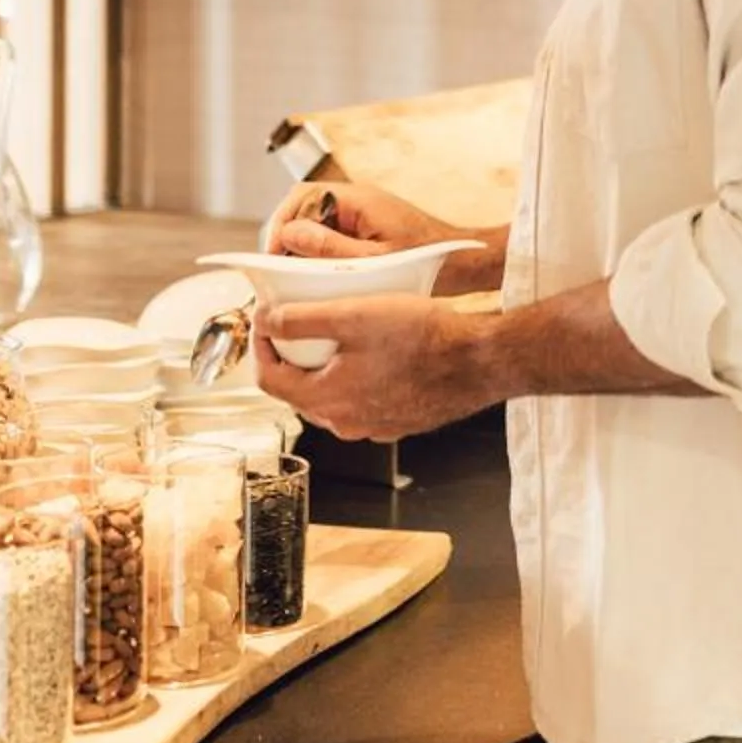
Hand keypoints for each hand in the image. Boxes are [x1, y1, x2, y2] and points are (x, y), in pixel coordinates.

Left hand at [256, 294, 499, 440]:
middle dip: (291, 358)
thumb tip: (266, 321)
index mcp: (327, 398)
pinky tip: (376, 357)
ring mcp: (374, 427)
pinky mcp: (400, 423)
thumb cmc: (425, 337)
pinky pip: (364, 403)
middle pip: (299, 391)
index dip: (260, 345)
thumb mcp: (354, 315)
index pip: (269, 378)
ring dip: (325, 371)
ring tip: (338, 338)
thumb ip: (301, 320)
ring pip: (332, 399)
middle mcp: (347, 423)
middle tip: (297, 326)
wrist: (481, 361)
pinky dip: (358, 382)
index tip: (266, 321)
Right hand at [262, 181, 460, 261]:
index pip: (302, 197)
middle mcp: (356, 200)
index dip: (281, 223)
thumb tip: (289, 234)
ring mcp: (360, 213)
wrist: (462, 263)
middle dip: (285, 234)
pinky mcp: (364, 228)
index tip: (273, 254)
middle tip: (276, 268)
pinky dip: (317, 251)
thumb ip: (331, 248)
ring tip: (291, 275)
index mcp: (358, 199)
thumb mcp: (374, 261)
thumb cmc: (426, 261)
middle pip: (302, 206)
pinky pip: (329, 232)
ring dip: (300, 245)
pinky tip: (315, 275)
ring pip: (313, 221)